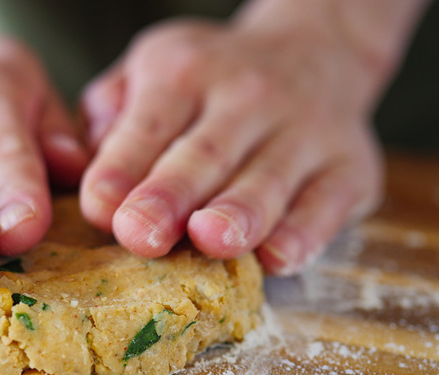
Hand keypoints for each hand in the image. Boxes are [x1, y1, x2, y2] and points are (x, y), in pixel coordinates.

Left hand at [79, 17, 386, 274]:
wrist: (316, 52)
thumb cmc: (212, 79)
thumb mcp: (154, 68)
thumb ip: (113, 108)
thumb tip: (88, 156)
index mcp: (184, 73)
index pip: (147, 125)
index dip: (121, 167)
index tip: (98, 207)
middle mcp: (247, 96)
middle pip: (204, 154)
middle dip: (171, 196)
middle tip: (140, 234)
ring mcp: (305, 130)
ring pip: (267, 179)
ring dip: (239, 213)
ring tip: (212, 239)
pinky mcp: (350, 166)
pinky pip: (327, 204)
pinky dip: (305, 233)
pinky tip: (278, 257)